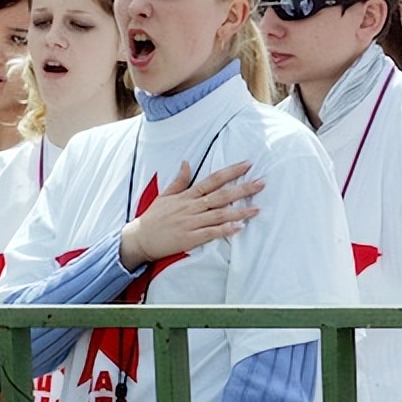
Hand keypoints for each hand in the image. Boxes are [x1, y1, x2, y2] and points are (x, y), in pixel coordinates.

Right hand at [119, 161, 261, 270]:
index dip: (230, 172)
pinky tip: (239, 228)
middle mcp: (191, 207)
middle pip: (220, 195)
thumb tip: (187, 162)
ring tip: (257, 208)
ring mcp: (191, 223)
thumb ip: (179, 180)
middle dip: (242, 189)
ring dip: (239, 211)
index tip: (247, 165)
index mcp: (186, 196)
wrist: (139, 239)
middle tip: (261, 183)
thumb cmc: (153, 217)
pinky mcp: (190, 238)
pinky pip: (211, 233)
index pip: (212, 180)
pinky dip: (225, 230)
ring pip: (219, 215)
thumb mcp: (165, 195)